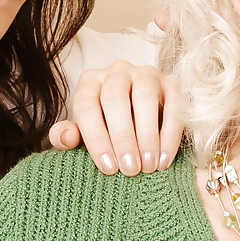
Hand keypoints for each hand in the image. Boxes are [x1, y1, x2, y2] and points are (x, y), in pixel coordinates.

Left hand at [49, 61, 183, 175]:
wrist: (139, 118)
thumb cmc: (105, 128)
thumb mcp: (84, 133)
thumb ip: (66, 137)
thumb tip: (66, 137)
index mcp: (90, 81)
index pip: (87, 106)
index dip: (96, 138)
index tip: (108, 167)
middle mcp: (116, 71)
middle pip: (115, 99)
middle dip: (123, 137)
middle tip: (130, 169)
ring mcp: (145, 73)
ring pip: (145, 96)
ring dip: (147, 134)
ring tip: (148, 165)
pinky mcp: (170, 81)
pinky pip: (173, 104)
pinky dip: (169, 133)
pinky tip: (164, 158)